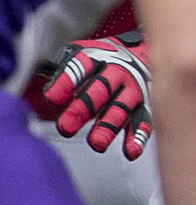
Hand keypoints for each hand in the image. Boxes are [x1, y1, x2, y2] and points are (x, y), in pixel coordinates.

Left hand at [37, 40, 151, 157]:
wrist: (140, 54)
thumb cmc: (101, 61)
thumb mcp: (79, 55)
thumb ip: (61, 70)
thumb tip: (42, 84)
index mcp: (96, 59)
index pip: (80, 68)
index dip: (66, 82)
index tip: (52, 98)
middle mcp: (117, 73)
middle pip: (100, 91)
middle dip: (82, 110)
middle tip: (65, 128)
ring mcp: (132, 91)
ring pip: (121, 109)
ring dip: (108, 127)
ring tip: (97, 144)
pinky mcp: (144, 107)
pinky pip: (143, 123)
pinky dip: (138, 138)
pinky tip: (130, 151)